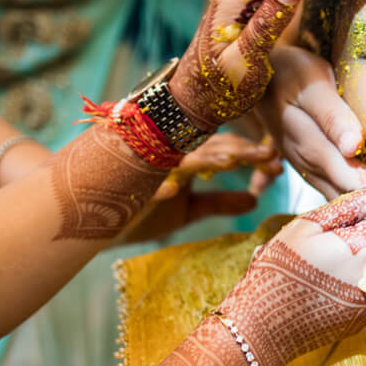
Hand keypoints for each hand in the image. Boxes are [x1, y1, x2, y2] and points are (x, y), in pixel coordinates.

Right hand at [117, 132, 282, 242]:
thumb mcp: (188, 209)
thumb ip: (219, 202)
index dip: (251, 155)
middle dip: (243, 152)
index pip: (225, 148)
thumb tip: (254, 200)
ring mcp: (145, 168)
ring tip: (234, 161)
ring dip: (206, 158)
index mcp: (184, 156)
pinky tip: (170, 192)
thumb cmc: (140, 210)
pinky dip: (154, 187)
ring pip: (180, 157)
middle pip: (210, 146)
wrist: (87, 219)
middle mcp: (167, 154)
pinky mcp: (123, 187)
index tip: (279, 164)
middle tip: (272, 158)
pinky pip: (140, 185)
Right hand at [259, 43, 365, 199]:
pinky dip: (352, 197)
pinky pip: (332, 189)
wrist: (260, 77)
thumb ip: (333, 117)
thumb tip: (354, 148)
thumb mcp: (313, 86)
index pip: (346, 177)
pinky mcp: (308, 168)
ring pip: (337, 195)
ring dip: (364, 204)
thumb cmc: (292, 74)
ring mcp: (305, 168)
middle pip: (344, 192)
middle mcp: (306, 164)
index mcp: (308, 144)